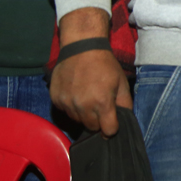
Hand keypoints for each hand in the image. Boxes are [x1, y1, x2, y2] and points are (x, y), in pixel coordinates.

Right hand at [50, 8, 128, 136]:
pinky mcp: (56, 100)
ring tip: (88, 98)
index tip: (112, 123)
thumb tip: (125, 119)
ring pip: (77, 120)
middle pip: (92, 128)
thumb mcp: (121, 82)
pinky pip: (66, 112)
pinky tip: (76, 94)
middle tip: (100, 108)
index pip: (108, 131)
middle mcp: (83, 106)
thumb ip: (125, 104)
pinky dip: (72, 107)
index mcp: (102, 103)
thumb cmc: (105, 65)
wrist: (81, 49)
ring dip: (84, 115)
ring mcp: (67, 103)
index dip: (112, 129)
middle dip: (98, 122)